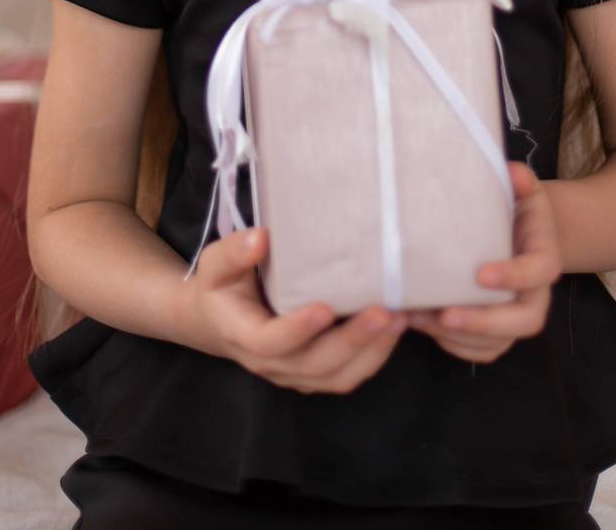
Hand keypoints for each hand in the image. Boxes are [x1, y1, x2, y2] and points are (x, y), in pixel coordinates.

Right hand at [182, 225, 408, 393]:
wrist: (217, 321)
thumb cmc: (221, 287)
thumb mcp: (216, 265)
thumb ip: (234, 252)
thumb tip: (261, 238)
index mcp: (244, 336)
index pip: (272, 343)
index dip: (298, 330)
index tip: (325, 308)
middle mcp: (271, 364)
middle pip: (315, 365)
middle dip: (353, 341)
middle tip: (386, 312)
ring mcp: (294, 374)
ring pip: (336, 377)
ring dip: (372, 351)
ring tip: (400, 319)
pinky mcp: (313, 375)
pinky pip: (345, 376)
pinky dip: (374, 357)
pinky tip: (394, 329)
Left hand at [406, 162, 560, 363]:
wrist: (518, 232)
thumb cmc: (515, 207)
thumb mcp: (521, 188)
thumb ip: (518, 180)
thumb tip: (513, 172)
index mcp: (543, 254)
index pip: (539, 271)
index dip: (514, 276)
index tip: (481, 275)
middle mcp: (536, 292)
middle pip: (525, 321)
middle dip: (484, 323)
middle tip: (445, 315)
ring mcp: (517, 315)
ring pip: (498, 342)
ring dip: (459, 337)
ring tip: (419, 318)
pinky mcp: (498, 331)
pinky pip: (482, 351)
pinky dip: (453, 345)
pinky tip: (423, 325)